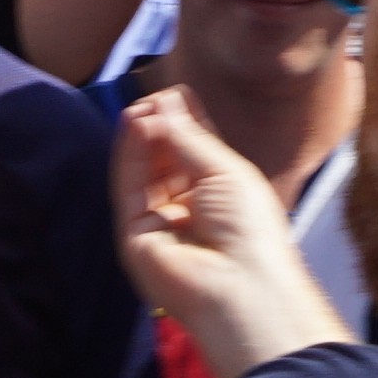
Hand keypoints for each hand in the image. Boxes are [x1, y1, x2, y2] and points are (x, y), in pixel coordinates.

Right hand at [114, 89, 351, 377]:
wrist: (240, 284)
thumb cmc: (250, 228)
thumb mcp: (225, 170)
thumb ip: (189, 137)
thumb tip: (164, 103)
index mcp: (220, 196)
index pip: (194, 152)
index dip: (185, 122)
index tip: (177, 94)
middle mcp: (188, 209)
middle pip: (165, 160)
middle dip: (160, 127)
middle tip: (155, 97)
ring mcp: (159, 224)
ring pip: (142, 172)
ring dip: (141, 138)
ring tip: (141, 107)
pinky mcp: (135, 236)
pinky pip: (128, 189)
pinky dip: (129, 156)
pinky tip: (135, 126)